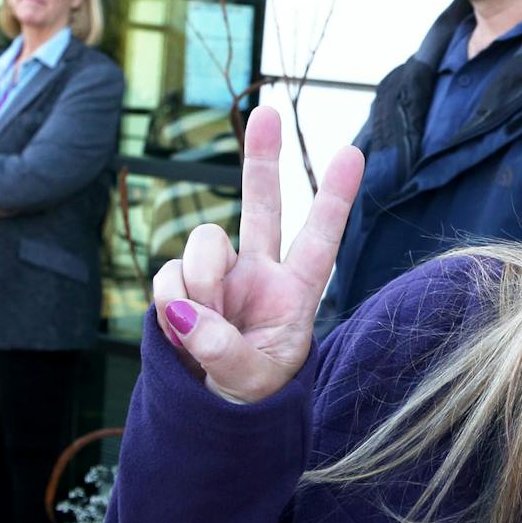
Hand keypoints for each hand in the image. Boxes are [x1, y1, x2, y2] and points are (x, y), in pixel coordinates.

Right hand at [152, 106, 363, 402]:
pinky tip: (179, 330)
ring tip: (202, 326)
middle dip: (263, 159)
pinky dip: (169, 303)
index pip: (320, 239)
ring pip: (203, 243)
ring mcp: (219, 277)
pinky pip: (167, 277)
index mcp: (297, 293)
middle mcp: (260, 274)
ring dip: (198, 282)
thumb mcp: (251, 384)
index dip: (335, 198)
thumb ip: (224, 352)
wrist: (213, 411)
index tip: (353, 152)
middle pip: (264, 206)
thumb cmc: (252, 398)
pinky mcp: (183, 286)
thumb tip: (187, 313)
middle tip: (268, 111)